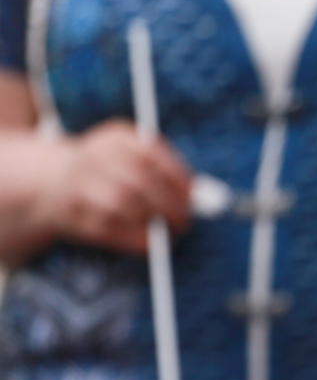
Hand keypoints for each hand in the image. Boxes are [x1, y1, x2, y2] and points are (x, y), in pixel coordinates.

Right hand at [37, 121, 190, 252]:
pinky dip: (133, 238)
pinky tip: (147, 242)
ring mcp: (78, 183)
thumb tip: (204, 195)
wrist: (49, 181)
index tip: (192, 196)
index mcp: (116, 138)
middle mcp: (94, 156)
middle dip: (169, 203)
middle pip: (138, 178)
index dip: (177, 177)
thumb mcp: (133, 158)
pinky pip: (107, 227)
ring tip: (166, 230)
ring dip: (150, 219)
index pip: (150, 153)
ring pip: (121, 202)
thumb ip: (168, 173)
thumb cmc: (108, 172)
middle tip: (184, 220)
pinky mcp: (70, 211)